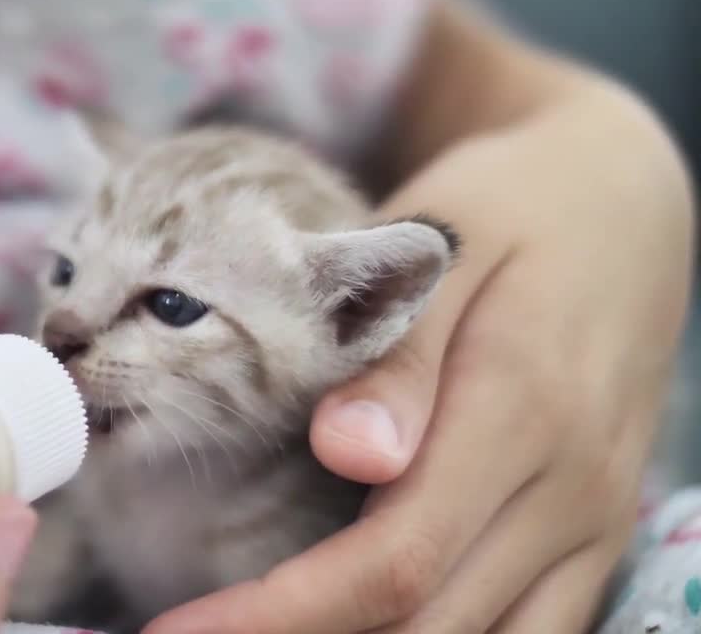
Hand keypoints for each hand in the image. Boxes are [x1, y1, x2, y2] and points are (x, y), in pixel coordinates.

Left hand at [146, 88, 693, 632]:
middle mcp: (571, 491)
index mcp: (524, 412)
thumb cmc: (511, 211)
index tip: (177, 630)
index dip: (279, 615)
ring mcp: (594, 525)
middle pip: (429, 628)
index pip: (393, 562)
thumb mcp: (446, 247)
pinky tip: (351, 627)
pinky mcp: (596, 537)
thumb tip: (346, 453)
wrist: (620, 205)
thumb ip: (398, 360)